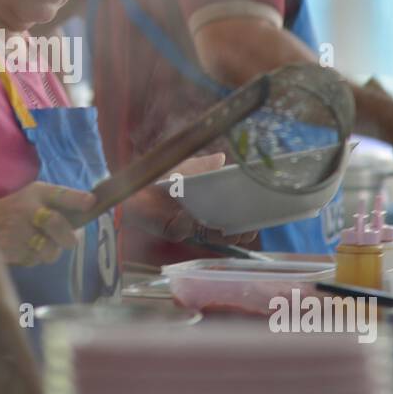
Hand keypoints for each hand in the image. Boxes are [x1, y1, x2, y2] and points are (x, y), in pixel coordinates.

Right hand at [0, 182, 94, 266]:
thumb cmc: (16, 210)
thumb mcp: (35, 198)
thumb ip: (60, 205)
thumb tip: (86, 220)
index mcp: (37, 192)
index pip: (60, 194)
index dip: (77, 199)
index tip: (91, 202)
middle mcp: (26, 209)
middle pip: (56, 224)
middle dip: (68, 237)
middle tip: (70, 241)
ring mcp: (17, 230)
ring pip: (49, 250)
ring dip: (51, 251)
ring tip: (42, 244)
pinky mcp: (10, 250)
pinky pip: (35, 260)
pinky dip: (35, 258)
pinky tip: (25, 248)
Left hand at [122, 153, 255, 245]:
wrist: (134, 184)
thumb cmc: (161, 176)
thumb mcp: (186, 168)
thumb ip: (203, 166)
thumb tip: (222, 158)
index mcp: (206, 205)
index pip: (229, 215)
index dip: (243, 218)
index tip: (258, 218)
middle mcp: (199, 218)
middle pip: (223, 230)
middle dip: (238, 231)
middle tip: (250, 230)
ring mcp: (185, 226)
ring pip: (207, 235)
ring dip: (221, 234)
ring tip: (235, 232)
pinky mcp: (170, 230)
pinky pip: (182, 229)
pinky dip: (189, 223)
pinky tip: (195, 217)